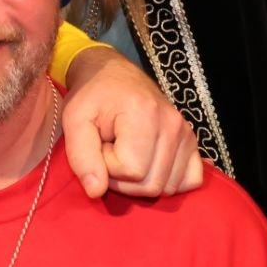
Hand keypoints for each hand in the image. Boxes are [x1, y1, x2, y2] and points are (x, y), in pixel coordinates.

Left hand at [60, 49, 203, 198]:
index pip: (131, 171)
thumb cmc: (91, 96)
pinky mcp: (192, 142)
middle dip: (122, 178)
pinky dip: (167, 181)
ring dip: (141, 180)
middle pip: (152, 184)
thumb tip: (96, 191)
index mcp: (144, 115)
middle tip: (110, 151)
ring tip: (126, 154)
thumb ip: (81, 156)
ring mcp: (187, 134)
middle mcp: (173, 125)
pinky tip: (148, 165)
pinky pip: (190, 180)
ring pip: (168, 187)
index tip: (100, 144)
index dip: (107, 166)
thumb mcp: (74, 120)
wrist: (112, 75)